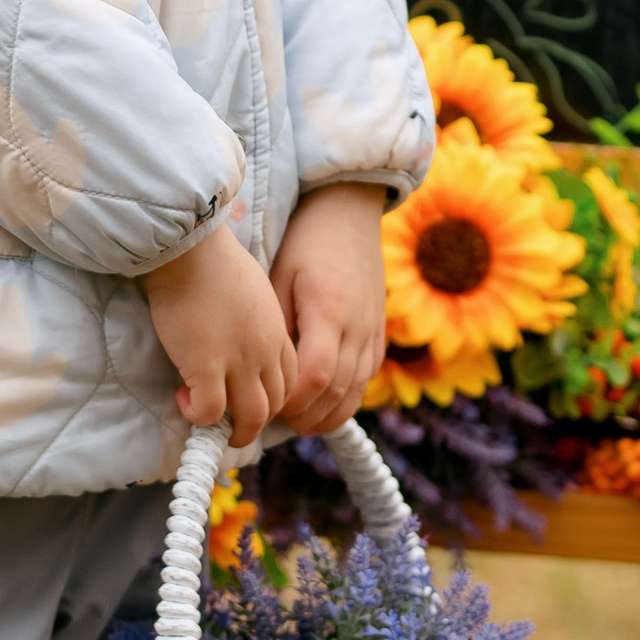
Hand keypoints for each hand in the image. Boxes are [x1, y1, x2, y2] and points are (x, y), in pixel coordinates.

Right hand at [142, 224, 296, 446]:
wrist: (191, 247)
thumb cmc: (214, 261)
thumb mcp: (253, 291)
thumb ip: (254, 320)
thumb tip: (237, 337)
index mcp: (276, 333)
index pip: (290, 381)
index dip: (274, 399)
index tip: (250, 399)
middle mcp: (264, 352)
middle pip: (275, 405)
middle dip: (255, 421)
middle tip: (228, 420)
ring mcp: (238, 361)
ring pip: (251, 417)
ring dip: (233, 430)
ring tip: (210, 422)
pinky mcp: (206, 366)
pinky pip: (210, 411)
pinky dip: (198, 416)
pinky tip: (184, 399)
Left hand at [269, 184, 387, 437]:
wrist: (348, 214)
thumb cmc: (304, 242)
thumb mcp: (279, 275)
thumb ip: (275, 322)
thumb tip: (261, 369)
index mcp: (330, 310)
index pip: (316, 373)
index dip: (292, 400)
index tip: (266, 406)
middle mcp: (358, 327)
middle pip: (337, 390)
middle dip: (305, 415)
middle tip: (273, 423)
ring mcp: (373, 332)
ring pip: (355, 391)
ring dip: (326, 416)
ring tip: (296, 425)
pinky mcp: (378, 335)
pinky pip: (365, 379)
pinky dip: (344, 401)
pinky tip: (321, 410)